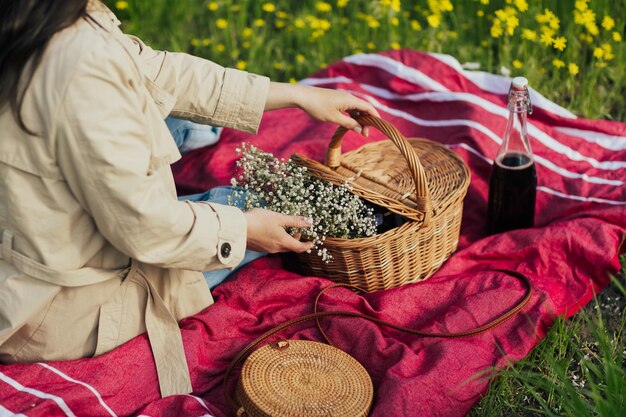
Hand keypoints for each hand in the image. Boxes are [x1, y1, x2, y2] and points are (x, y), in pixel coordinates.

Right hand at [244, 208, 314, 253]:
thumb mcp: (279, 218)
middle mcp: (276, 248)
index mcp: (283, 242)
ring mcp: (266, 249)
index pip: (299, 248)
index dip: (307, 245)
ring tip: (285, 231)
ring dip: (286, 241)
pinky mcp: (259, 248)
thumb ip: (295, 221)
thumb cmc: (259, 220)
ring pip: (281, 247)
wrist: (238, 228)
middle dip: (296, 241)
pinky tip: (271, 232)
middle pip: (290, 248)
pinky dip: (277, 241)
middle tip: (299, 233)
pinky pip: (272, 246)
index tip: (312, 242)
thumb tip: (310, 222)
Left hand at [264, 82, 379, 136]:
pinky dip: (352, 115)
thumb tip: (360, 130)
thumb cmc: (318, 107)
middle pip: (363, 108)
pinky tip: (349, 123)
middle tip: (364, 134)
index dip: (375, 117)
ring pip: (355, 108)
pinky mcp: (336, 99)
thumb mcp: (334, 118)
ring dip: (359, 119)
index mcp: (350, 100)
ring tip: (358, 130)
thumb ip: (349, 124)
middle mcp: (348, 97)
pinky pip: (349, 107)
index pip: (368, 107)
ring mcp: (342, 97)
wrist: (302, 96)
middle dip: (366, 121)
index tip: (378, 126)